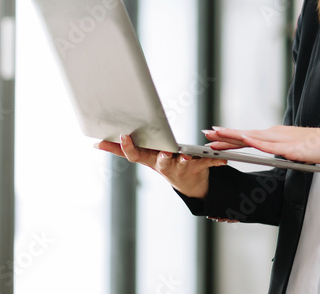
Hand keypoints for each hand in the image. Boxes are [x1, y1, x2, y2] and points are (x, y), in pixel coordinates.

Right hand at [94, 134, 226, 198]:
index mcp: (150, 159)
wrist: (190, 184)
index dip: (127, 147)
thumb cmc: (162, 162)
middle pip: (161, 162)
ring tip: (187, 157)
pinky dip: (215, 161)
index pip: (135, 155)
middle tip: (163, 152)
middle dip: (162, 157)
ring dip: (185, 160)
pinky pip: (207, 163)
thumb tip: (95, 144)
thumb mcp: (143, 156)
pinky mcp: (198, 168)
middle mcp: (164, 165)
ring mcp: (181, 168)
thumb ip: (120, 149)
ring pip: (182, 164)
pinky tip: (224, 160)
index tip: (123, 135)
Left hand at [203, 125, 319, 164]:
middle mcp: (273, 134)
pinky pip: (269, 145)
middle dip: (223, 135)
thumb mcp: (289, 151)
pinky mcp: (289, 147)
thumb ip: (276, 151)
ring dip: (233, 136)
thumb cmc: (313, 147)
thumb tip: (264, 153)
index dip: (228, 137)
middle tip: (205, 133)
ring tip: (217, 134)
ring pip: (252, 137)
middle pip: (244, 135)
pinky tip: (244, 140)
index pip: (245, 137)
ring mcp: (280, 140)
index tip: (212, 136)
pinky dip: (255, 142)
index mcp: (272, 136)